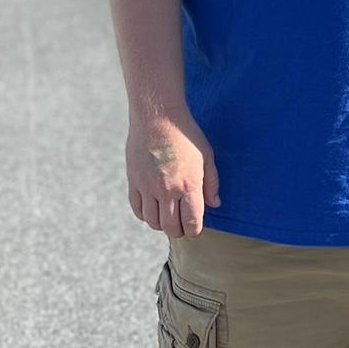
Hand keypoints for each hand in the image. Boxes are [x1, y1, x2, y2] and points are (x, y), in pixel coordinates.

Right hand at [124, 110, 218, 237]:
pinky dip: (145, 215)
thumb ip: (211, 183)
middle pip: (171, 228)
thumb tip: (215, 204)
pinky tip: (153, 208)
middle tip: (182, 226)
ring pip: (152, 222)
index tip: (195, 228)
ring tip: (168, 216)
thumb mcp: (207, 156)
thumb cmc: (186, 134)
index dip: (195, 231)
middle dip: (179, 231)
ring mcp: (148, 187)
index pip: (192, 223)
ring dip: (161, 224)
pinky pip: (137, 209)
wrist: (157, 116)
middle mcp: (168, 190)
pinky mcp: (133, 181)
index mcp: (189, 185)